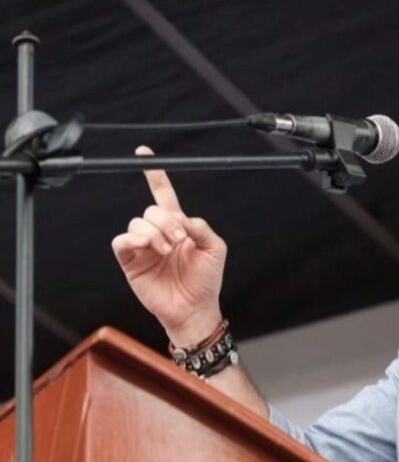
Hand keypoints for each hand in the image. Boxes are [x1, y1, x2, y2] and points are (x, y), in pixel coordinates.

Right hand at [111, 146, 227, 347]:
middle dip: (167, 222)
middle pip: (151, 210)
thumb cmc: (206, 280)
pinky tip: (148, 247)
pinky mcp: (130, 262)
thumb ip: (201, 228)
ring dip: (155, 233)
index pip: (163, 195)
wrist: (195, 308)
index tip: (144, 153)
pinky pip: (121, 241)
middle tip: (180, 240)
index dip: (155, 175)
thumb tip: (182, 217)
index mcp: (178, 226)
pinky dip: (133, 239)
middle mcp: (158, 233)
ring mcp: (143, 247)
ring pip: (137, 223)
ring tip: (168, 250)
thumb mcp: (215, 249)